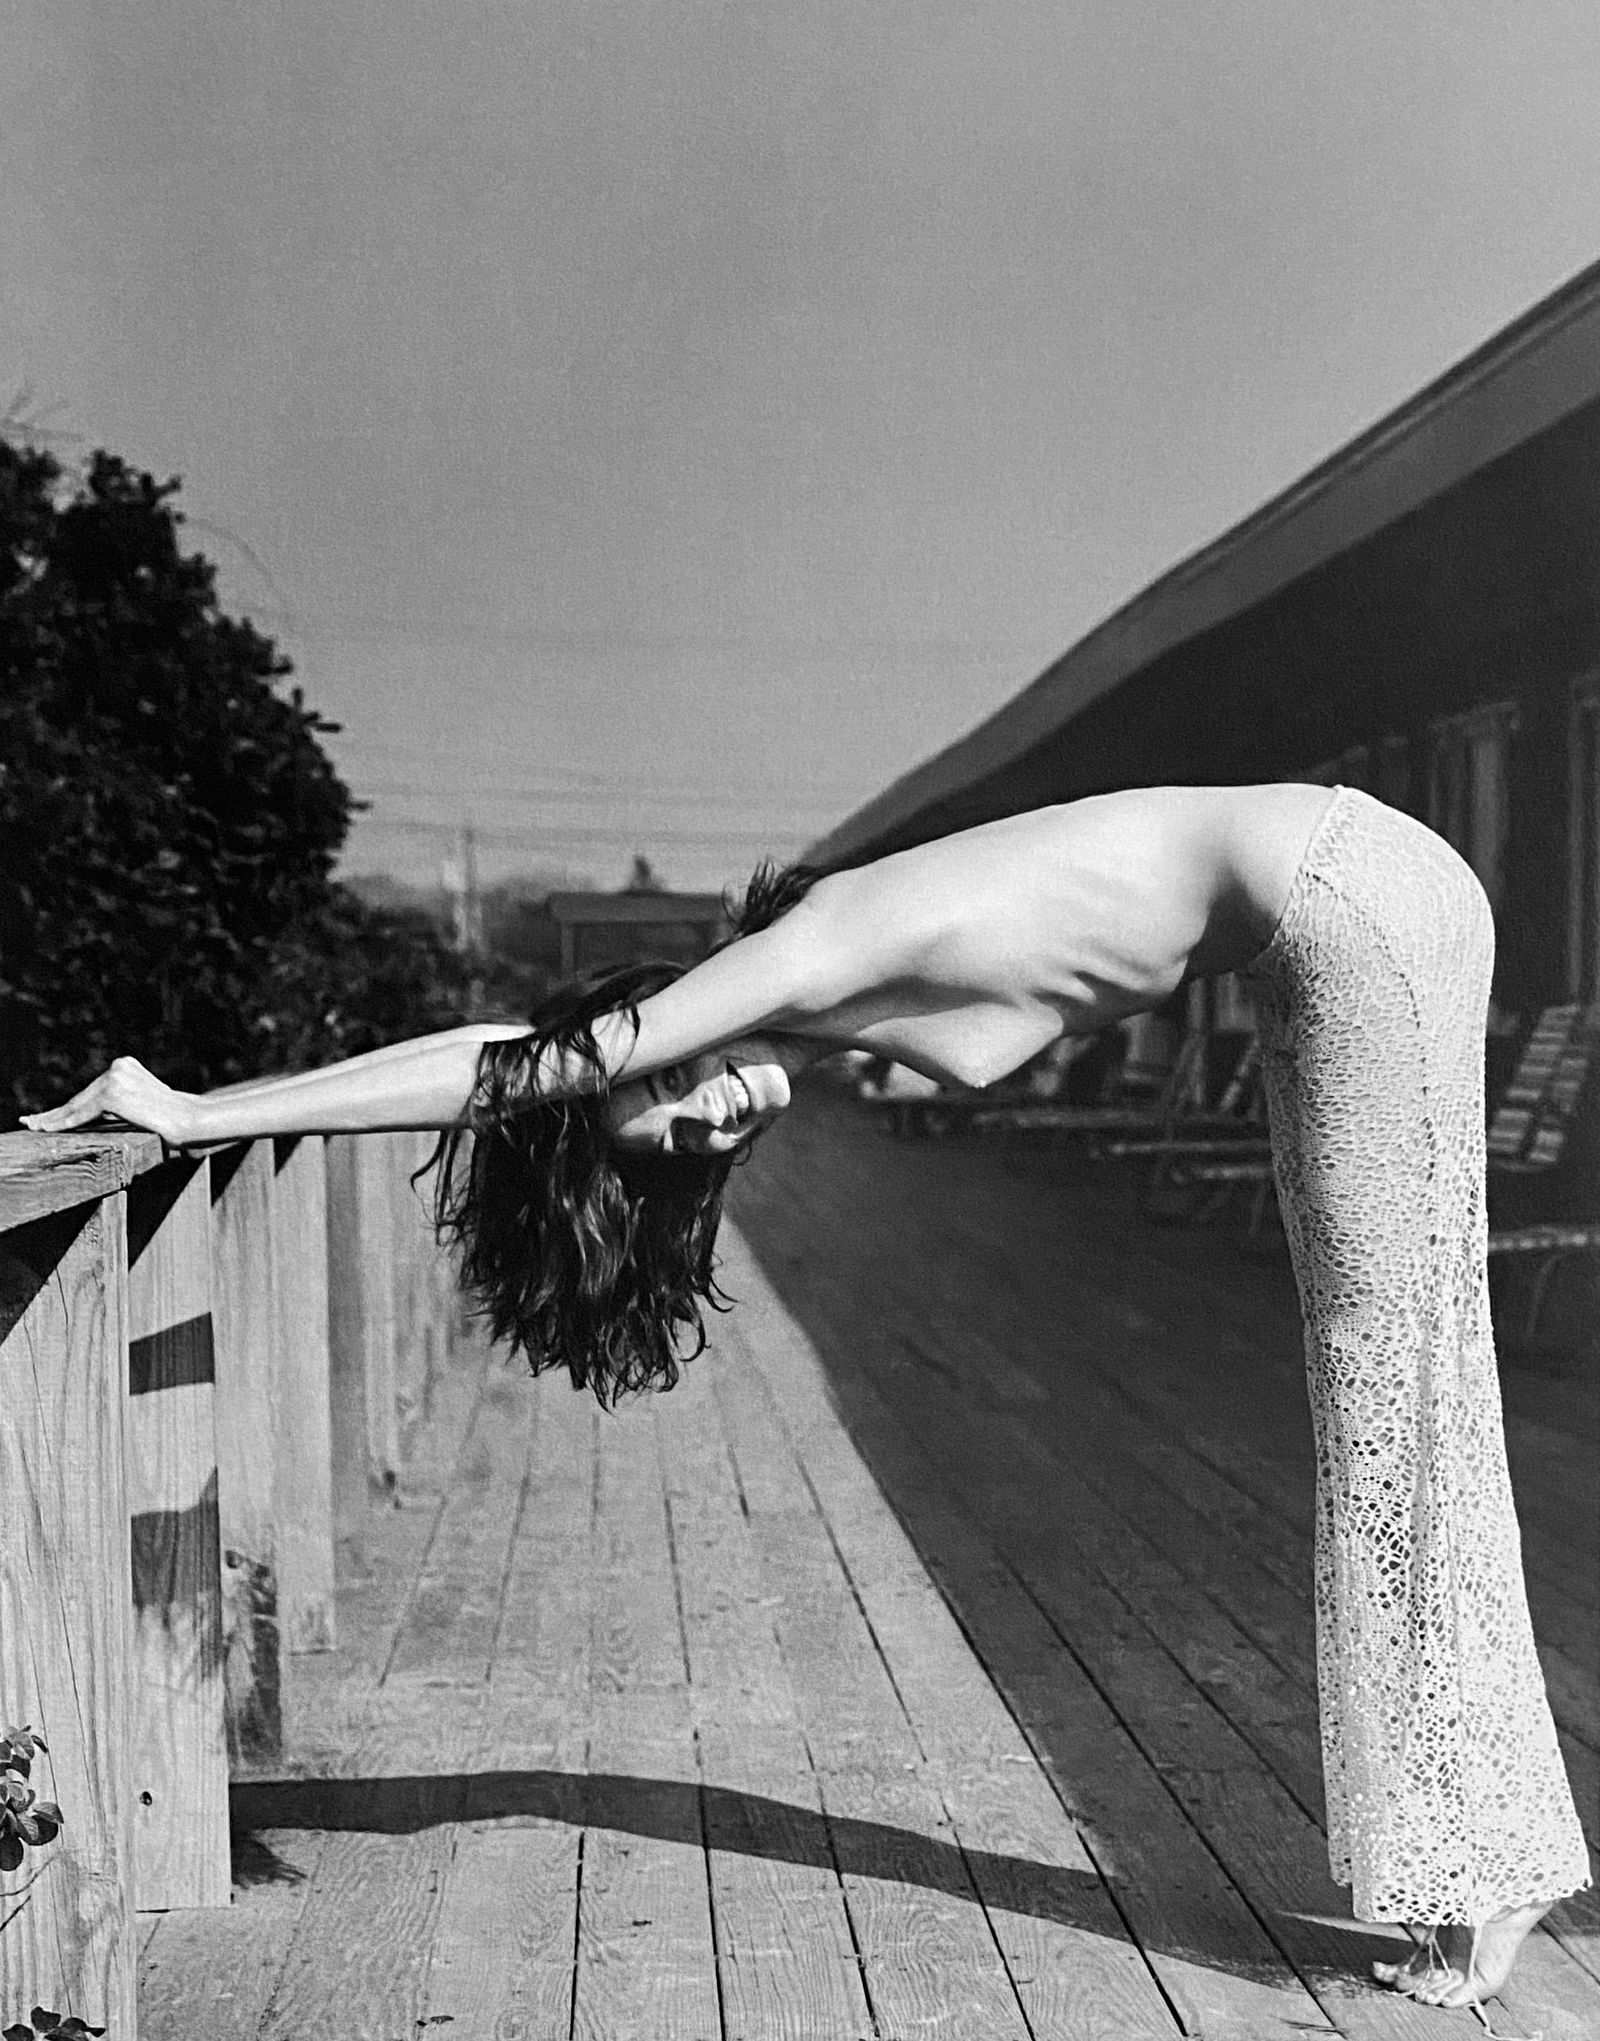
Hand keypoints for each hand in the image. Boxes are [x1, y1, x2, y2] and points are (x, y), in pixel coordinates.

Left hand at [20, 1057, 198, 1146]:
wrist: (190, 1119)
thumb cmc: (172, 1119)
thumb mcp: (141, 1103)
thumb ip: (118, 1102)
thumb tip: (91, 1113)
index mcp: (125, 1065)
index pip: (91, 1090)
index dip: (68, 1104)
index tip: (46, 1113)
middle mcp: (117, 1066)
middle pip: (80, 1097)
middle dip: (55, 1112)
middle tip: (31, 1122)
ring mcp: (114, 1078)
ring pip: (77, 1106)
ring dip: (54, 1119)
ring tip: (34, 1126)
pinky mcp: (112, 1094)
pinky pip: (81, 1114)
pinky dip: (62, 1124)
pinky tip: (45, 1129)